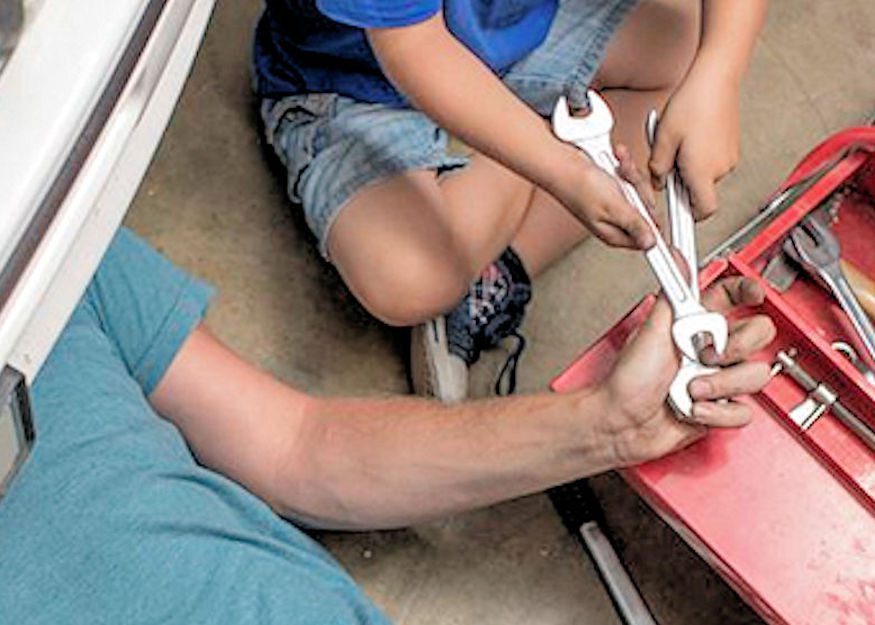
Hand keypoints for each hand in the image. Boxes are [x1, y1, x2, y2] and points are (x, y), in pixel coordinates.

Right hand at [547, 142, 656, 249]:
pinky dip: (626, 168)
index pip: (645, 238)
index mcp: (615, 234)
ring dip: (632, 176)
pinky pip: (632, 179)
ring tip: (619, 170)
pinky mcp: (614, 189)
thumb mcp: (614, 208)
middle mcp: (616, 221)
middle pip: (647, 210)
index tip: (655, 214)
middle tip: (628, 184)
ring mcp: (616, 205)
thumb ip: (635, 226)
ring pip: (641, 192)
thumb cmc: (579, 187)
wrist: (563, 164)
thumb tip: (650, 243)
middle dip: (640, 191)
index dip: (653, 223)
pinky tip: (617, 164)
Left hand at [596, 276, 775, 466]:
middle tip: (707, 355)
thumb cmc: (627, 381)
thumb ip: (669, 295)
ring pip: (755, 375)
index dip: (748, 291)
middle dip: (737, 348)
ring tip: (691, 388)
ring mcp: (717, 379)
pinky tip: (695, 409)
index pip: (731, 297)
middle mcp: (710, 350)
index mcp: (694, 325)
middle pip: (758, 335)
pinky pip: (744, 411)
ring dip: (720, 385)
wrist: (622, 424)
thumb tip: (675, 257)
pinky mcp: (719, 409)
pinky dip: (718, 413)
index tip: (755, 294)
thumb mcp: (649, 330)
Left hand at [649, 60, 741, 219]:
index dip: (687, 215)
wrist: (716, 78)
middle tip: (668, 160)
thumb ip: (658, 167)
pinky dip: (699, 154)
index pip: (702, 211)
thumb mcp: (663, 140)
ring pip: (704, 174)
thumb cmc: (692, 104)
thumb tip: (658, 182)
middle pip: (699, 191)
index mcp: (702, 172)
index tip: (675, 212)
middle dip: (681, 182)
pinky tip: (689, 134)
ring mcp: (729, 157)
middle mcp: (721, 168)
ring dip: (689, 165)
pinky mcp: (732, 145)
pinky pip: (712, 159)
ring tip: (679, 140)